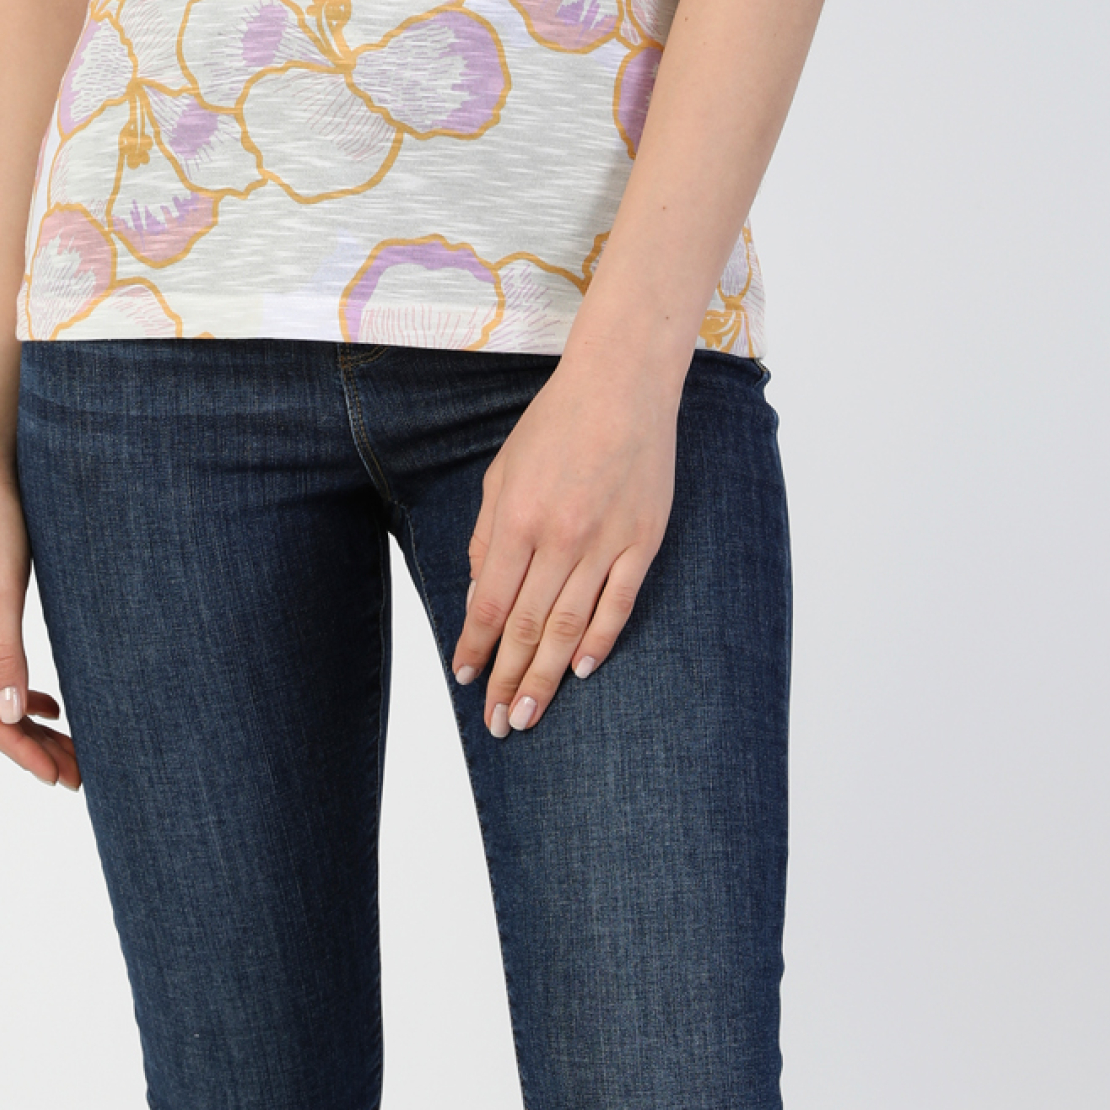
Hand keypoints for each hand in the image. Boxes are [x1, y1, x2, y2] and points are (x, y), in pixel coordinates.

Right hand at [0, 457, 80, 789]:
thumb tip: (11, 714)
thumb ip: (6, 653)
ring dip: (28, 722)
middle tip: (77, 776)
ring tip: (70, 752)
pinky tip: (49, 707)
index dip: (19, 748)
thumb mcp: (1, 586)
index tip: (57, 777)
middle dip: (30, 744)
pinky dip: (19, 691)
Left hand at [449, 343, 681, 737]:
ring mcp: (606, 542)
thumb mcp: (504, 470)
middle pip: (529, 626)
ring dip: (546, 677)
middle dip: (507, 678)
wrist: (622, 385)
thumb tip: (482, 591)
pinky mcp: (644, 541)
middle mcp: (560, 537)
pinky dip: (600, 643)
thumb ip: (490, 533)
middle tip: (497, 723)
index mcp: (519, 517)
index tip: (465, 678)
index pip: (491, 601)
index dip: (476, 645)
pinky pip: (619, 605)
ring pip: (572, 627)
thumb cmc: (557, 423)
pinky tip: (581, 672)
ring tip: (530, 714)